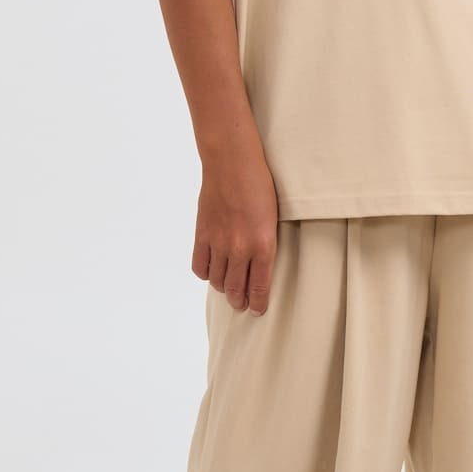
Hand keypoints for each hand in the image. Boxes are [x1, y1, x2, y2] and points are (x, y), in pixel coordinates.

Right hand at [193, 151, 279, 312]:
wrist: (232, 161)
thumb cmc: (259, 184)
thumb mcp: (272, 217)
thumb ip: (264, 243)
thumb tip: (257, 264)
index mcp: (263, 244)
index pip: (258, 286)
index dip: (257, 303)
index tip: (257, 310)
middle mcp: (240, 248)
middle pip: (236, 289)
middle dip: (239, 301)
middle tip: (241, 304)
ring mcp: (219, 242)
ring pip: (217, 280)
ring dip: (223, 288)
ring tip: (227, 288)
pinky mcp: (202, 234)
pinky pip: (200, 265)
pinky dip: (206, 273)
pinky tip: (211, 270)